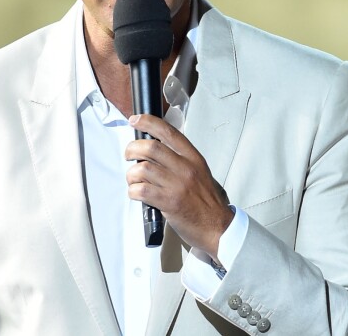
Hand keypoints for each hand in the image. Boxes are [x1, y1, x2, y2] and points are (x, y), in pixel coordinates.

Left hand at [125, 114, 232, 259]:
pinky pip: (142, 190)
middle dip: (133, 148)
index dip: (149, 122)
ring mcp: (177, 184)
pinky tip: (136, 193)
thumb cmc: (205, 201)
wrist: (218, 228)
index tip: (135, 120)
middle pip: (151, 147)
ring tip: (133, 180)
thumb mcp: (199, 172)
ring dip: (131, 174)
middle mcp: (185, 168)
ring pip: (143, 168)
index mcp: (193, 157)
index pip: (169, 132)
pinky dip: (133, 190)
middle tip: (129, 155)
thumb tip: (153, 150)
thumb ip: (180, 160)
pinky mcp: (169, 202)